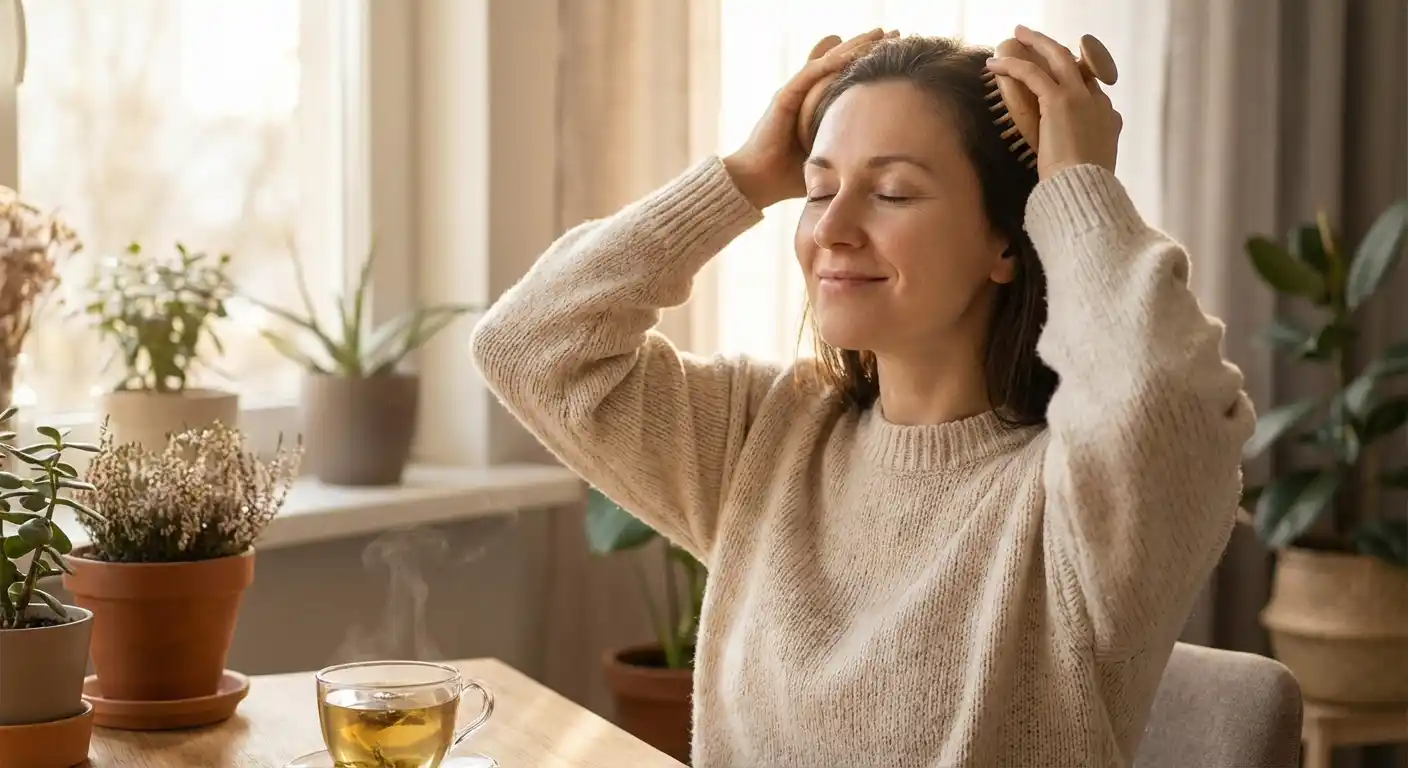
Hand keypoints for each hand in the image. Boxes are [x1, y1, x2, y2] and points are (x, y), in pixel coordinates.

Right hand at [724, 28, 890, 209]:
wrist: (758, 182)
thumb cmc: (789, 176)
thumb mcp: (828, 158)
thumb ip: (846, 150)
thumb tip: (880, 159)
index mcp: (814, 106)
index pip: (843, 75)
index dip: (866, 62)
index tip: (894, 52)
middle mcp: (804, 94)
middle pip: (839, 61)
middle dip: (866, 46)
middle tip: (894, 32)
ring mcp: (793, 92)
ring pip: (828, 61)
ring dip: (853, 46)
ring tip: (878, 33)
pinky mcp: (784, 98)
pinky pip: (809, 74)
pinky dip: (829, 62)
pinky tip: (848, 53)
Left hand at [984, 25, 1121, 179]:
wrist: (1083, 191)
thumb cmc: (1081, 188)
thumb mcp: (1086, 169)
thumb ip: (1080, 155)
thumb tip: (1064, 162)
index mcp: (1107, 118)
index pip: (1088, 86)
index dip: (1067, 75)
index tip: (1047, 72)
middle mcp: (1097, 102)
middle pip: (1075, 62)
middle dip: (1052, 47)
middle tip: (1031, 37)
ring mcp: (1080, 98)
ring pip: (1057, 57)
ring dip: (1034, 43)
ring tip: (1015, 36)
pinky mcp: (1059, 101)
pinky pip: (1033, 73)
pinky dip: (1013, 65)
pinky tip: (995, 64)